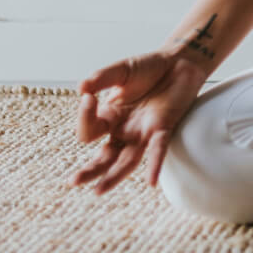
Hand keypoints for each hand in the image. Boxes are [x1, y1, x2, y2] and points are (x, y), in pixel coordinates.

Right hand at [69, 50, 209, 194]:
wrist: (179, 61)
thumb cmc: (148, 68)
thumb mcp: (121, 70)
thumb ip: (101, 78)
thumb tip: (81, 88)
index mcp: (109, 117)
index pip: (90, 129)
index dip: (85, 116)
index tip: (88, 98)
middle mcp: (124, 130)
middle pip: (104, 156)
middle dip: (90, 170)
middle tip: (73, 181)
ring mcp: (143, 132)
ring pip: (127, 160)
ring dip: (114, 176)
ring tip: (98, 191)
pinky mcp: (164, 128)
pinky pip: (159, 149)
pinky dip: (155, 164)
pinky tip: (152, 182)